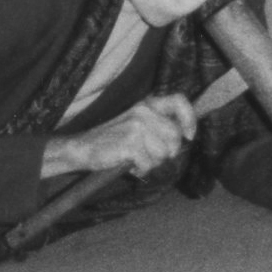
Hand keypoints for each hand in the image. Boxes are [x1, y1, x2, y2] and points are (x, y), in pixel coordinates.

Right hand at [43, 93, 196, 178]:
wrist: (82, 147)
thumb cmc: (114, 140)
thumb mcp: (137, 123)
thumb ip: (160, 125)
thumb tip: (186, 136)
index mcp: (147, 105)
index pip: (179, 101)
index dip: (189, 119)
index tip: (188, 136)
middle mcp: (143, 112)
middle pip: (175, 136)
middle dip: (167, 152)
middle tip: (150, 156)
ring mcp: (136, 127)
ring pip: (163, 154)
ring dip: (152, 163)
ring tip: (136, 159)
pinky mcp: (129, 143)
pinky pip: (148, 164)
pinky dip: (140, 170)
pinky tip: (129, 165)